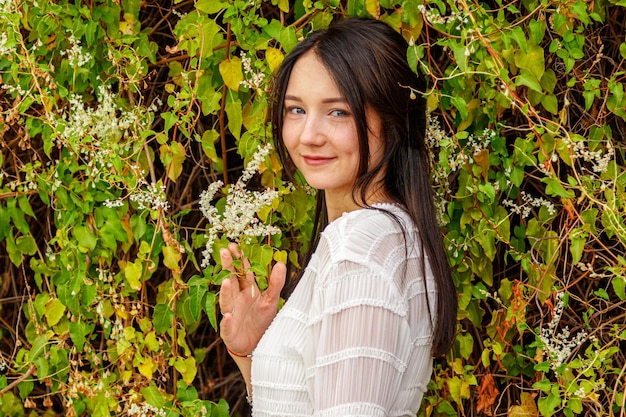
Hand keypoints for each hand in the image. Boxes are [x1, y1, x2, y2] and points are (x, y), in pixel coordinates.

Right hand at [218, 242, 285, 356]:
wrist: (257, 344)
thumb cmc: (263, 320)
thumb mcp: (272, 300)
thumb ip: (275, 282)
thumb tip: (281, 263)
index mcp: (247, 290)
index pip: (242, 272)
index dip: (239, 259)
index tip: (235, 245)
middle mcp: (236, 298)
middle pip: (230, 279)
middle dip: (227, 266)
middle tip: (223, 251)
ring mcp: (230, 313)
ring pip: (226, 300)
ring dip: (225, 291)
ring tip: (226, 281)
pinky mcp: (228, 330)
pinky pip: (226, 325)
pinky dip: (226, 322)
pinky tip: (228, 316)